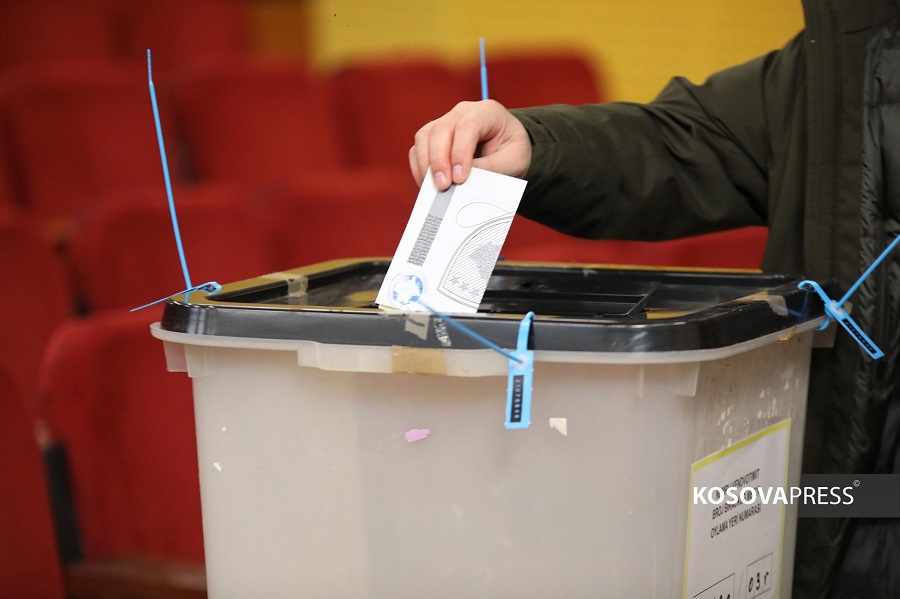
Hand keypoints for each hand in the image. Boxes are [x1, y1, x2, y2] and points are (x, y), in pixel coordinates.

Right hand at [409, 100, 531, 189]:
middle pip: (441, 129)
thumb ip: (494, 167)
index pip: (468, 127)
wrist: (506, 148)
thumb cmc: (512, 150)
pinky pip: (418, 149)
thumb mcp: (514, 160)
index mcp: (487, 112)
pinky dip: (420, 168)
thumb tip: (464, 178)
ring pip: (424, 137)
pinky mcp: (433, 137)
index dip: (461, 152)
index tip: (460, 178)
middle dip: (438, 160)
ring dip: (426, 165)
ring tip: (435, 188)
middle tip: (443, 186)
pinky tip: (429, 185)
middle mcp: (462, 113)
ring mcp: (445, 122)